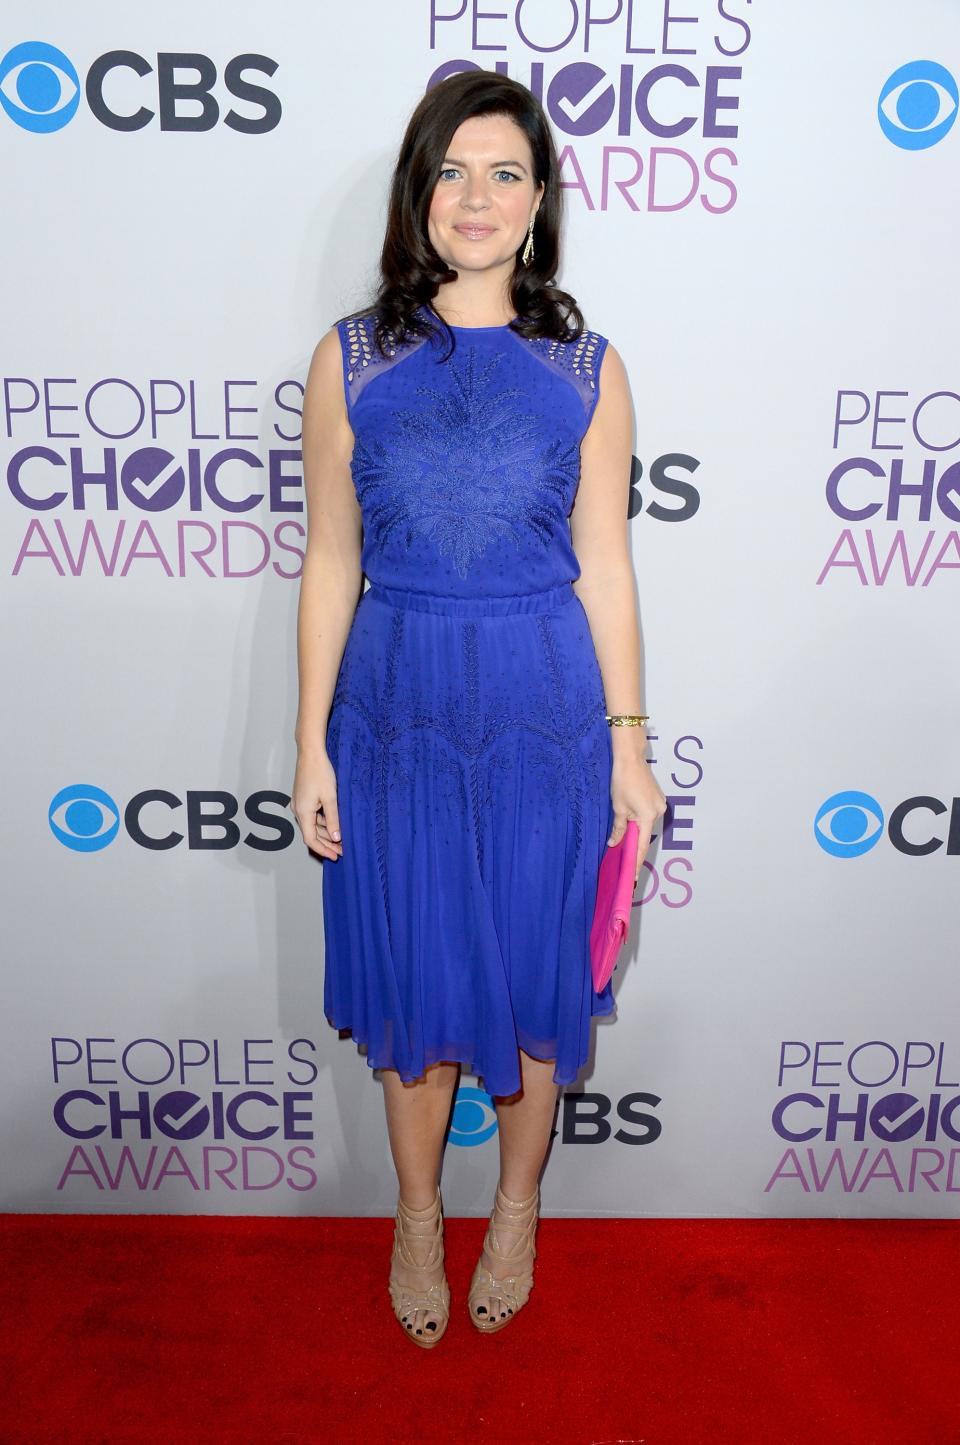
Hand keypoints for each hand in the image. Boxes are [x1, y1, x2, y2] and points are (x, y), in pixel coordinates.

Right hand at [291, 748, 342, 860]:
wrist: (310, 753)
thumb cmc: (320, 772)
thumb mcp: (331, 797)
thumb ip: (333, 819)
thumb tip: (336, 837)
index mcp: (303, 812)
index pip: (310, 839)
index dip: (323, 850)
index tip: (335, 856)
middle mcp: (298, 810)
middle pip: (312, 834)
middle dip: (327, 844)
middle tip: (343, 851)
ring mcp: (299, 804)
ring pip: (313, 825)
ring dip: (326, 833)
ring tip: (342, 840)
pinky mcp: (303, 799)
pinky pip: (313, 816)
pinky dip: (323, 823)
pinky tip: (335, 825)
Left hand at [607, 752, 666, 887]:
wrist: (631, 758)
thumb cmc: (622, 781)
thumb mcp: (618, 808)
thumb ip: (619, 828)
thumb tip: (614, 844)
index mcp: (649, 816)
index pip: (642, 845)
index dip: (637, 861)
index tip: (633, 876)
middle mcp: (659, 812)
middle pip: (645, 834)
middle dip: (635, 846)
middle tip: (625, 861)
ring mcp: (661, 804)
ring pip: (647, 824)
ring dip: (636, 832)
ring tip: (625, 842)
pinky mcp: (658, 798)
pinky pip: (649, 815)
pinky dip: (640, 821)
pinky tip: (631, 824)